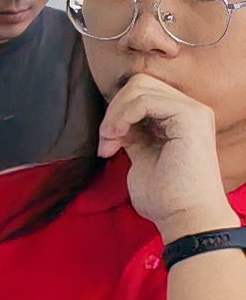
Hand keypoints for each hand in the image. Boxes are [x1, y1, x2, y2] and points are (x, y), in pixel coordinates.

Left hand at [101, 68, 238, 240]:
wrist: (184, 216)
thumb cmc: (164, 195)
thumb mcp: (141, 155)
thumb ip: (133, 133)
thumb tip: (114, 120)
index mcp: (179, 118)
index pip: (140, 91)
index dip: (116, 112)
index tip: (107, 143)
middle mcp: (190, 109)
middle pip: (138, 83)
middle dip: (113, 109)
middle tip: (107, 141)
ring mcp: (192, 111)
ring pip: (138, 86)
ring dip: (114, 116)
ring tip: (110, 144)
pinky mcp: (189, 117)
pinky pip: (143, 99)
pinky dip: (121, 117)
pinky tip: (117, 140)